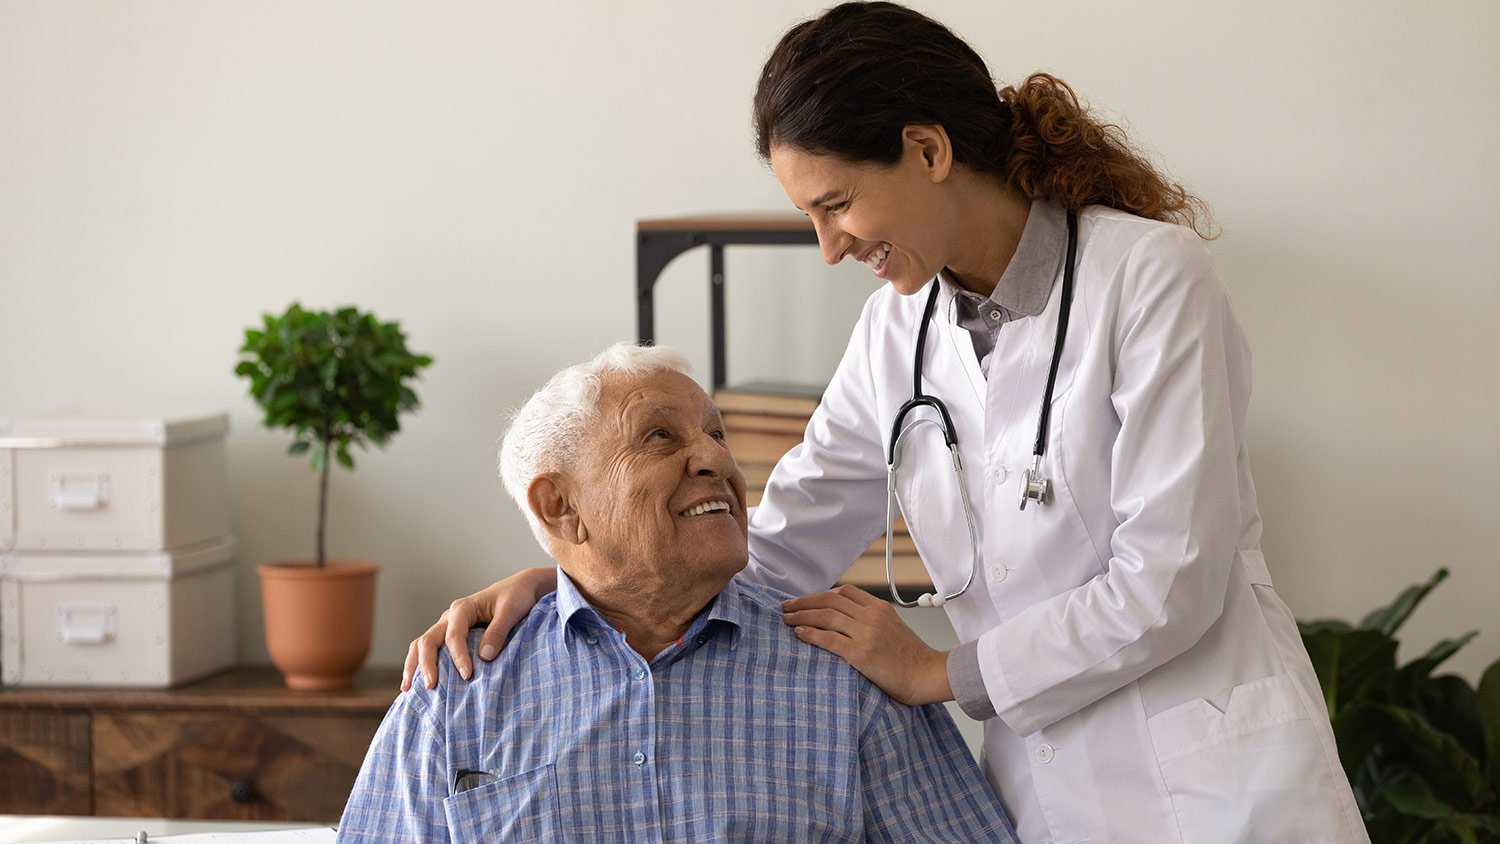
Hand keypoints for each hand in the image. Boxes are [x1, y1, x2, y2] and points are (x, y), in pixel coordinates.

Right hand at [400, 566, 556, 690]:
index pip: (454, 636)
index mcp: (463, 608)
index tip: (467, 676)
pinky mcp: (449, 634)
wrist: (519, 588)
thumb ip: (498, 631)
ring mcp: (447, 626)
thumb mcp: (510, 611)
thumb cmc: (516, 597)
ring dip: (414, 665)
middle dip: (426, 664)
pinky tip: (415, 682)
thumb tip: (484, 657)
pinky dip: (420, 664)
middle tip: (431, 687)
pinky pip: (429, 649)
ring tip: (407, 689)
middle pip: (428, 640)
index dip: (459, 657)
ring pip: (422, 645)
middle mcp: (450, 617)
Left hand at [782, 584, 953, 705]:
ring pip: (825, 616)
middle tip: (786, 606)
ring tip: (786, 620)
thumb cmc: (911, 657)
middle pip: (829, 600)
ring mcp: (866, 633)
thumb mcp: (894, 627)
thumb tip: (846, 619)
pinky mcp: (860, 653)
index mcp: (879, 608)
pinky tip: (799, 634)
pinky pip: (828, 639)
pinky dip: (810, 634)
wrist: (927, 674)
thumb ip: (872, 619)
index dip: (820, 595)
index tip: (806, 600)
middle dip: (804, 602)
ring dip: (801, 616)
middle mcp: (871, 616)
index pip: (844, 592)